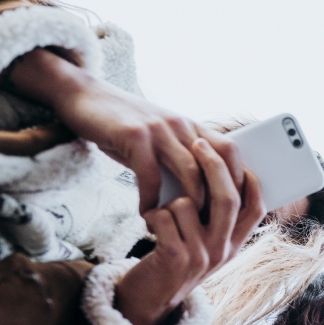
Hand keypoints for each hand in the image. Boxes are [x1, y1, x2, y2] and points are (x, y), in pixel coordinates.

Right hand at [6, 48, 245, 211]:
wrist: (84, 96)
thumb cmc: (123, 125)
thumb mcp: (159, 138)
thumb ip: (179, 159)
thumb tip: (199, 196)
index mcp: (192, 126)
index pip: (230, 152)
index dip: (239, 180)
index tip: (237, 209)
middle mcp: (182, 125)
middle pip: (217, 164)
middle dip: (220, 199)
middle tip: (214, 228)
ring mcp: (160, 129)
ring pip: (190, 171)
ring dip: (189, 204)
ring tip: (183, 226)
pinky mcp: (135, 136)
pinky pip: (150, 175)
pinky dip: (151, 199)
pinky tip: (146, 214)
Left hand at [114, 139, 264, 324]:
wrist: (148, 299)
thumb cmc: (174, 260)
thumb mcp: (204, 243)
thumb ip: (216, 217)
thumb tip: (221, 171)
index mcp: (235, 245)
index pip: (256, 206)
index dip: (250, 178)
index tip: (236, 153)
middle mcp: (223, 251)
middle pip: (228, 197)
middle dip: (212, 165)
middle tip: (197, 143)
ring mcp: (201, 256)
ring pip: (188, 204)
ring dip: (169, 202)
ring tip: (163, 215)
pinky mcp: (175, 259)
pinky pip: (164, 216)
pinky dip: (152, 215)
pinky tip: (149, 226)